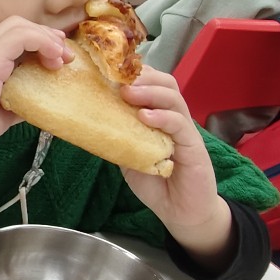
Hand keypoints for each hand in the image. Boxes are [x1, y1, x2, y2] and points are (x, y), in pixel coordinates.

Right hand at [0, 17, 73, 159]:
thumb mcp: (3, 110)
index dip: (39, 41)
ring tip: (61, 59)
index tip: (56, 58)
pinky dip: (41, 42)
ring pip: (19, 25)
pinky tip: (53, 57)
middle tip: (64, 55)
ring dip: (46, 39)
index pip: (12, 35)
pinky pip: (20, 36)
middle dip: (46, 35)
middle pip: (17, 24)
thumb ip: (21, 100)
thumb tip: (41, 102)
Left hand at [120, 67, 231, 256]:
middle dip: (141, 76)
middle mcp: (172, 118)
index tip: (108, 68)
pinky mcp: (193, 147)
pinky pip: (181, 125)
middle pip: (164, 83)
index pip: (150, 84)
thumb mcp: (126, 155)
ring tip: (128, 92)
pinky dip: (163, 117)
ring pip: (173, 98)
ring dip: (150, 92)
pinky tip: (146, 116)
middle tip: (116, 78)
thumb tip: (85, 119)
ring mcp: (184, 131)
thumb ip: (115, 136)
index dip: (132, 73)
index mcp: (157, 115)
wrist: (180, 211)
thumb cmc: (155, 181)